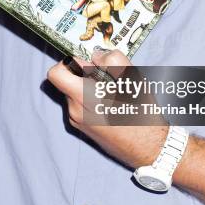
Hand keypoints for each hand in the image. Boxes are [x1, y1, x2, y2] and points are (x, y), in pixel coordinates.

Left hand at [47, 48, 167, 168]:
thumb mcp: (132, 78)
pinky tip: (113, 106)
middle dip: (86, 75)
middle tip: (108, 78)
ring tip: (115, 94)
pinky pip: (82, 106)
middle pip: (68, 81)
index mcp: (84, 97)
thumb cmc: (142, 114)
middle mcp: (76, 111)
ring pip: (76, 93)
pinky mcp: (84, 129)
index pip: (56, 73)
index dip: (69, 63)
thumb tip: (96, 56)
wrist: (148, 148)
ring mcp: (78, 122)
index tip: (87, 64)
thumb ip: (111, 60)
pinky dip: (93, 101)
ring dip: (91, 88)